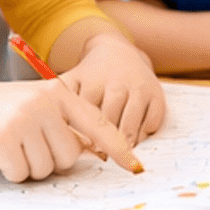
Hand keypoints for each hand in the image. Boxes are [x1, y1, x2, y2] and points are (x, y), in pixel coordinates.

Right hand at [0, 80, 142, 181]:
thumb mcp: (32, 104)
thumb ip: (62, 122)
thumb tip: (93, 152)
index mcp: (58, 92)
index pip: (98, 123)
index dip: (118, 148)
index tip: (134, 167)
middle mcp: (44, 102)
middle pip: (70, 156)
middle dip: (50, 161)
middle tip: (26, 146)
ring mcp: (23, 119)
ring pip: (46, 168)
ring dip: (29, 167)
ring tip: (10, 145)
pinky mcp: (2, 139)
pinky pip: (22, 175)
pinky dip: (10, 172)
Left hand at [58, 31, 165, 145]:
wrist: (119, 52)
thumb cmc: (92, 75)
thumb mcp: (73, 80)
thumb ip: (60, 101)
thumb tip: (52, 130)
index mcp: (94, 81)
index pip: (88, 114)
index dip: (85, 135)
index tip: (82, 149)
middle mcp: (118, 83)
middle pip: (111, 119)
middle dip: (104, 142)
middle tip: (100, 157)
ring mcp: (139, 88)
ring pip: (132, 122)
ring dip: (125, 142)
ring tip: (119, 155)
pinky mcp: (157, 94)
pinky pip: (153, 120)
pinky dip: (145, 134)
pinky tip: (136, 142)